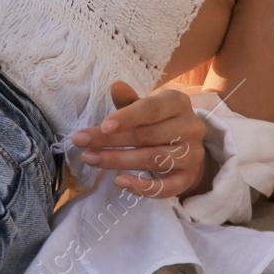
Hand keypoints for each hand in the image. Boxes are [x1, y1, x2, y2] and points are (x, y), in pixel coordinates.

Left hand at [70, 80, 212, 198]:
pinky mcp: (188, 178)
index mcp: (178, 103)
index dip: (127, 117)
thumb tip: (115, 86)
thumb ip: (130, 100)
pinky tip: (120, 181)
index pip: (152, 109)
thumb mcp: (145, 107)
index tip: (102, 126)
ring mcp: (192, 154)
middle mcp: (190, 127)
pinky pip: (166, 187)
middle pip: (147, 135)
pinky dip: (142, 187)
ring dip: (118, 161)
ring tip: (90, 159)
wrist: (186, 148)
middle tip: (81, 143)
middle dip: (111, 141)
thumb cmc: (159, 122)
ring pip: (154, 159)